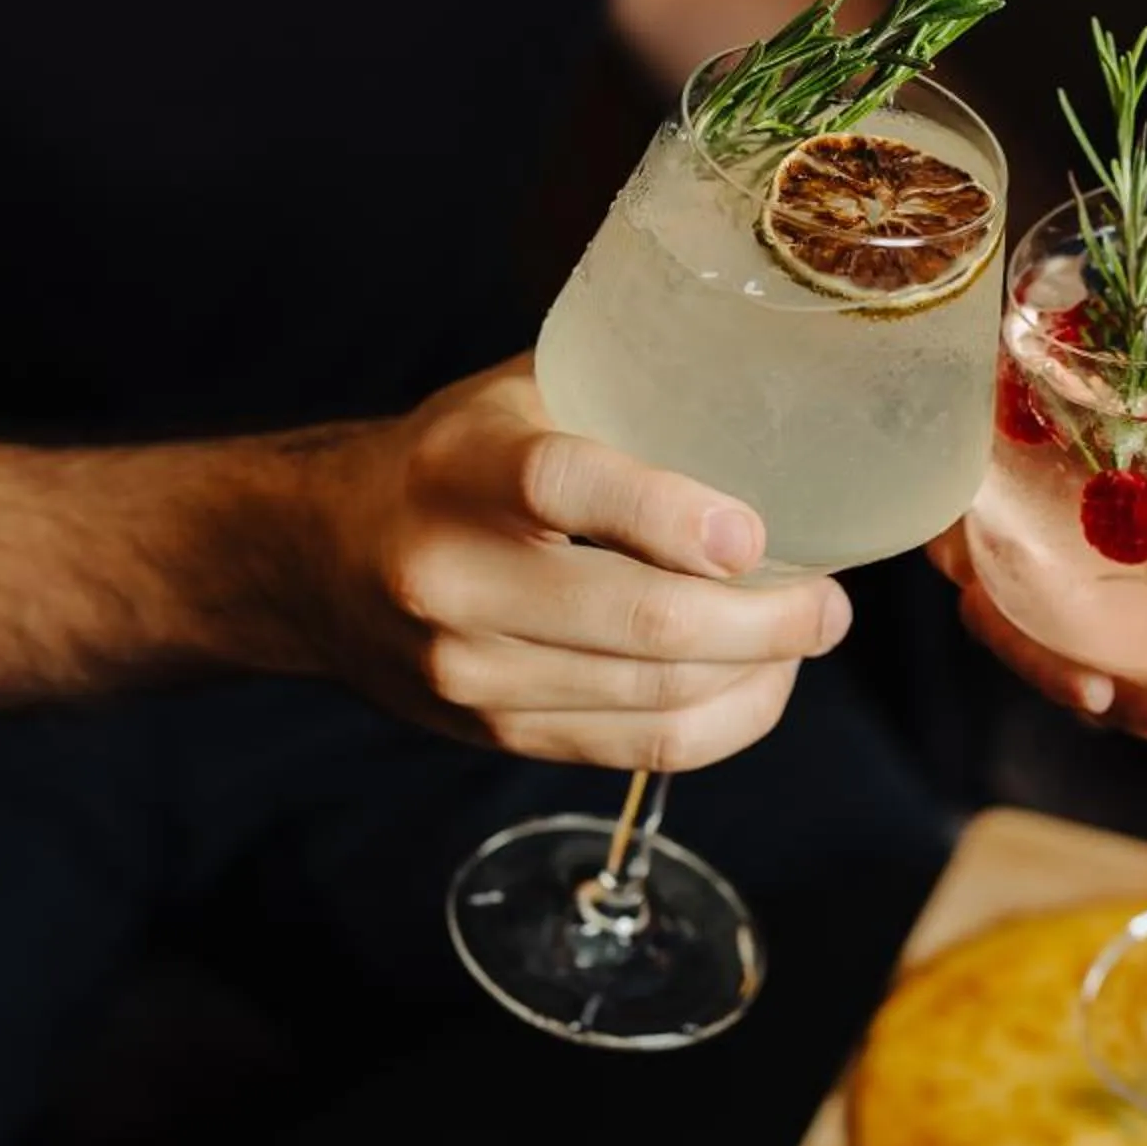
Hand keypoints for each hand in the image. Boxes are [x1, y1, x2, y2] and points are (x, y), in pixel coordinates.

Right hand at [284, 359, 848, 768]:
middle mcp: (453, 578)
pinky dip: (724, 721)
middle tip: (831, 600)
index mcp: (462, 469)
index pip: (568, 489)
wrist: (315, 558)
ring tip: (808, 634)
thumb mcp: (518, 396)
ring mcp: (471, 672)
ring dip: (761, 675)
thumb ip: (627, 399)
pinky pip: (641, 749)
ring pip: (657, 699)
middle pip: (643, 625)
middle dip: (769, 622)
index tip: (755, 534)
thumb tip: (788, 401)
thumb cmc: (451, 460)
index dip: (673, 517)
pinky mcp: (494, 736)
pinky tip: (760, 682)